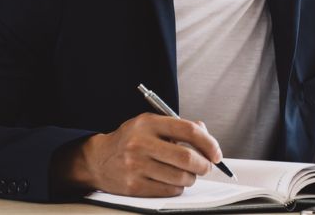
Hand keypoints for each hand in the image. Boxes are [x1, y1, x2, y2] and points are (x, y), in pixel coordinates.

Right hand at [51, 113, 221, 196]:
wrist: (98, 159)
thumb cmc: (131, 140)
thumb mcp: (151, 124)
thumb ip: (179, 127)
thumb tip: (207, 137)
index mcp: (149, 123)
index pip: (188, 130)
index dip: (209, 143)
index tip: (216, 153)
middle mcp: (141, 143)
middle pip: (187, 158)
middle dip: (204, 165)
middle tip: (206, 166)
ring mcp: (136, 166)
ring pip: (181, 177)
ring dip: (191, 178)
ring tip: (187, 173)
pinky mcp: (134, 186)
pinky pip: (169, 190)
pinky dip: (178, 187)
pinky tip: (172, 180)